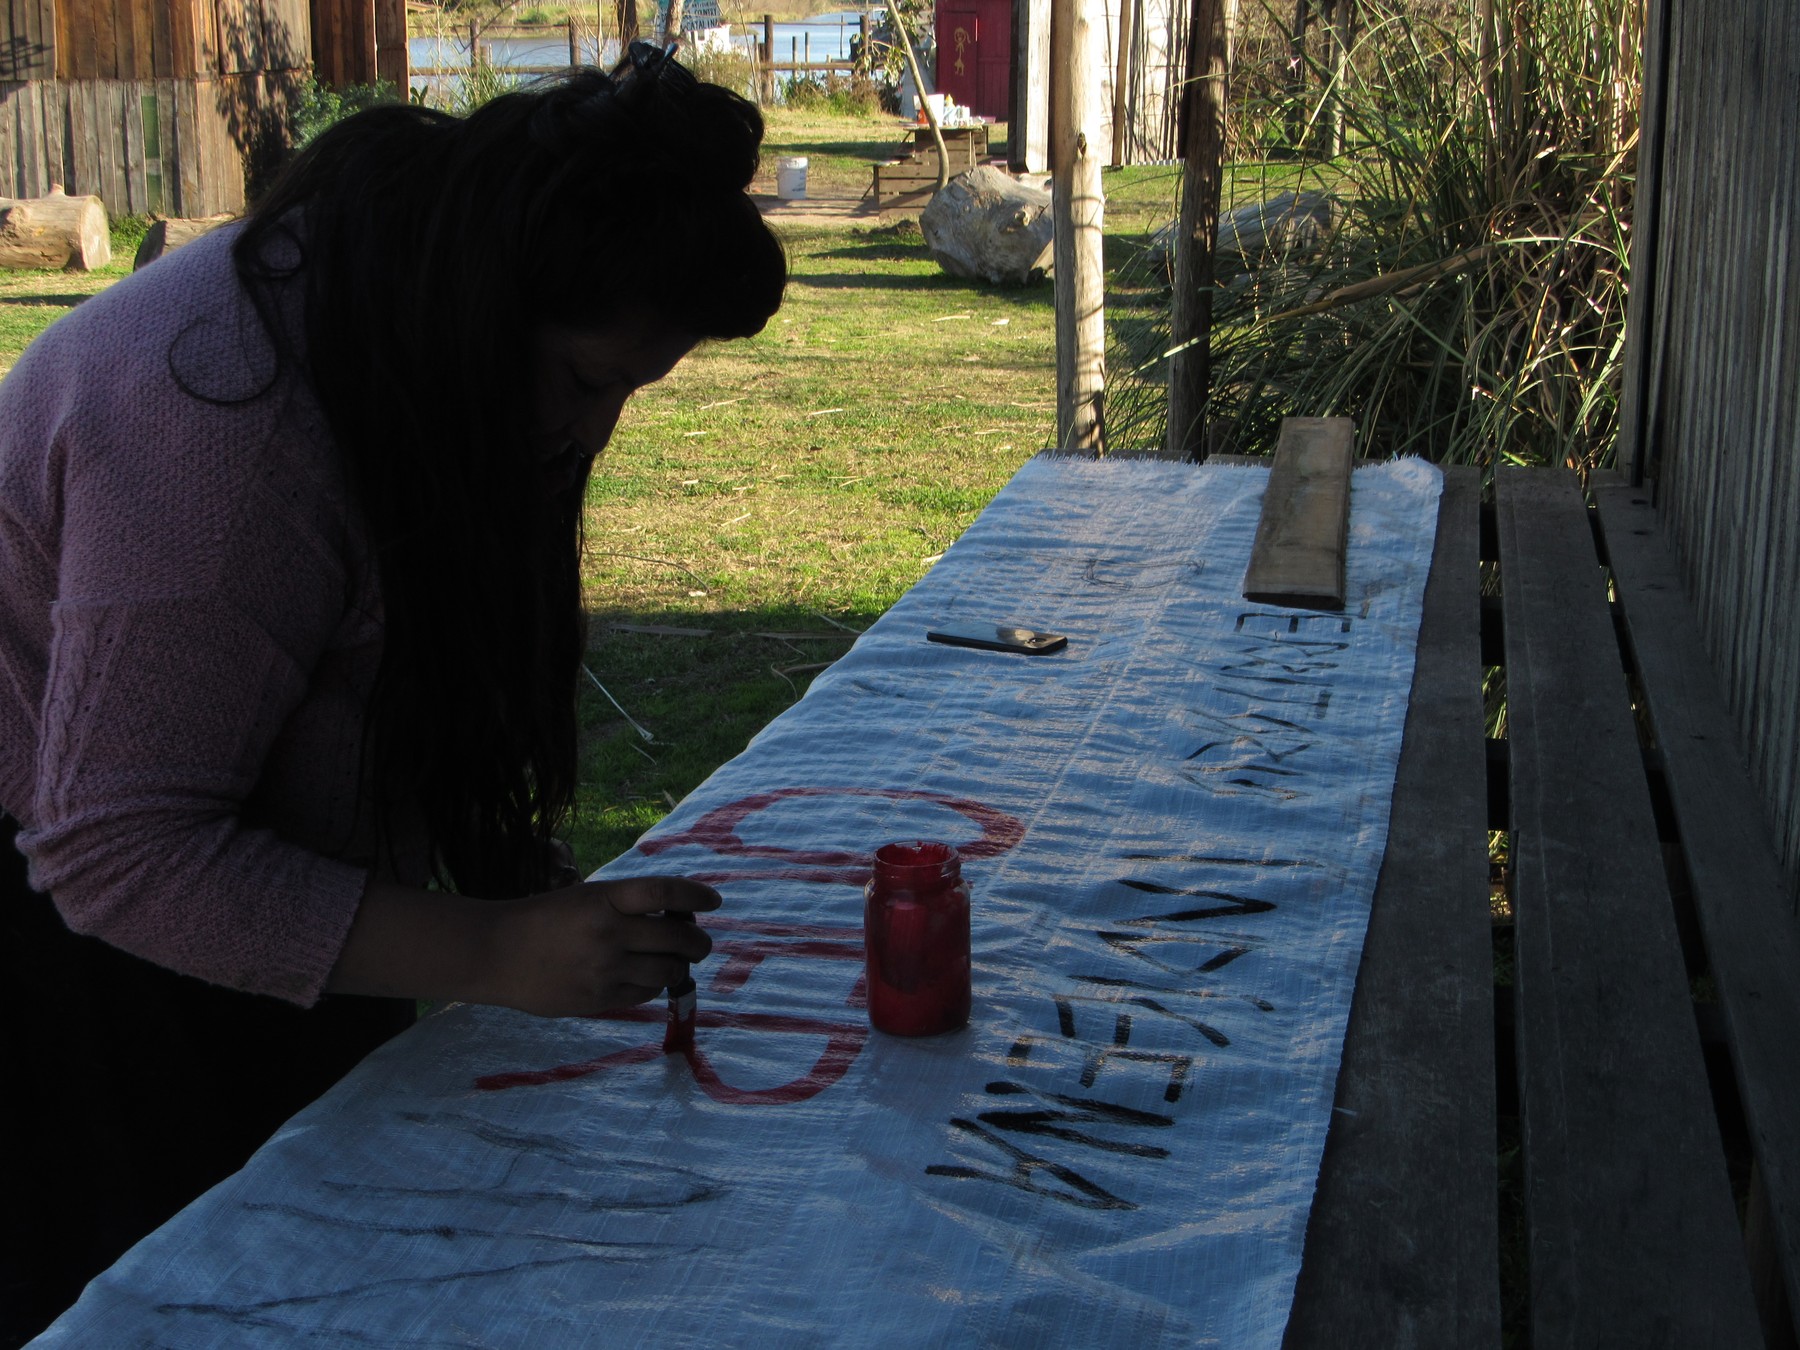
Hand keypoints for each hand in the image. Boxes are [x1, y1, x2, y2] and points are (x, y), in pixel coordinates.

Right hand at [479, 876, 719, 1017]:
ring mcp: (604, 968)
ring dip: (679, 966)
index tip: (714, 900)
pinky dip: (654, 987)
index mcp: (604, 898)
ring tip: (674, 962)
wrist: (496, 953)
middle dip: (698, 942)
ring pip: (668, 971)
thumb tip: (677, 919)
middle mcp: (608, 932)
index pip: (665, 892)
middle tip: (700, 943)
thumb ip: (626, 907)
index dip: (697, 894)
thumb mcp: (585, 898)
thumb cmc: (544, 920)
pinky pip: (645, 995)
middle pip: (678, 937)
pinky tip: (646, 979)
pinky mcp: (598, 999)